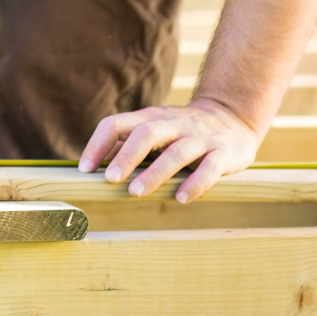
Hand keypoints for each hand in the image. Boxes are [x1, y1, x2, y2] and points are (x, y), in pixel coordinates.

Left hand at [79, 97, 262, 202]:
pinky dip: (195, 183)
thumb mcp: (154, 130)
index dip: (98, 144)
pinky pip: (210, 168)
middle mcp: (174, 124)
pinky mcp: (223, 153)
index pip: (117, 123)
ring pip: (176, 152)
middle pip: (146, 132)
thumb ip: (126, 144)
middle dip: (127, 155)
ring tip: (136, 192)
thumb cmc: (182, 131)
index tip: (84, 169)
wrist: (232, 117)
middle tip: (110, 179)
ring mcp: (200, 137)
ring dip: (155, 172)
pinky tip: (181, 198)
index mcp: (151, 118)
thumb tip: (92, 166)